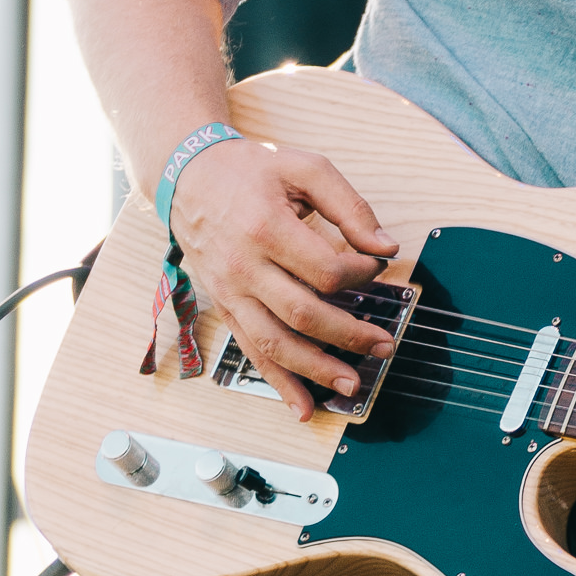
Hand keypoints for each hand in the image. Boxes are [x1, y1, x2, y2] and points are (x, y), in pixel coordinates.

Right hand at [167, 138, 400, 418]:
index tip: (375, 266)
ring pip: (275, 344)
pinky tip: (302, 407)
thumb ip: (350, 206)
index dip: (360, 275)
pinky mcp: (227, 308)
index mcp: (266, 228)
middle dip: (350, 335)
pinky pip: (252, 352)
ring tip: (353, 385)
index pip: (325, 270)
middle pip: (304, 315)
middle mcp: (244, 267)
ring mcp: (232, 293)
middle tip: (384, 343)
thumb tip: (386, 246)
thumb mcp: (304, 168)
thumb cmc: (251, 172)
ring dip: (317, 370)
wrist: (188, 177)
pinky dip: (279, 383)